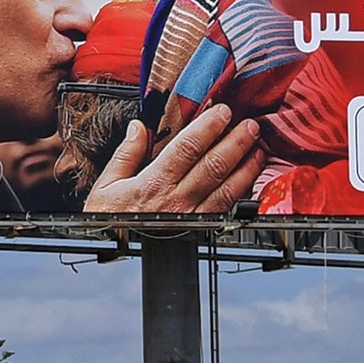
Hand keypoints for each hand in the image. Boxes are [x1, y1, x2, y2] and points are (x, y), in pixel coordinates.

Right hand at [82, 105, 262, 213]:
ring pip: (227, 188)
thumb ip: (125, 154)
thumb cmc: (109, 220)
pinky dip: (242, 193)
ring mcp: (191, 217)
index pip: (187, 148)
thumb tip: (138, 127)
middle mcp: (176, 200)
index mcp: (153, 184)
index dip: (208, 127)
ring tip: (258, 148)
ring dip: (246, 166)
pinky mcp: (199, 230)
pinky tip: (251, 179)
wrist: (112, 251)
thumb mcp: (106, 185)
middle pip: (214, 165)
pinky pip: (226, 209)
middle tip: (250, 125)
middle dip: (236, 142)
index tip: (222, 111)